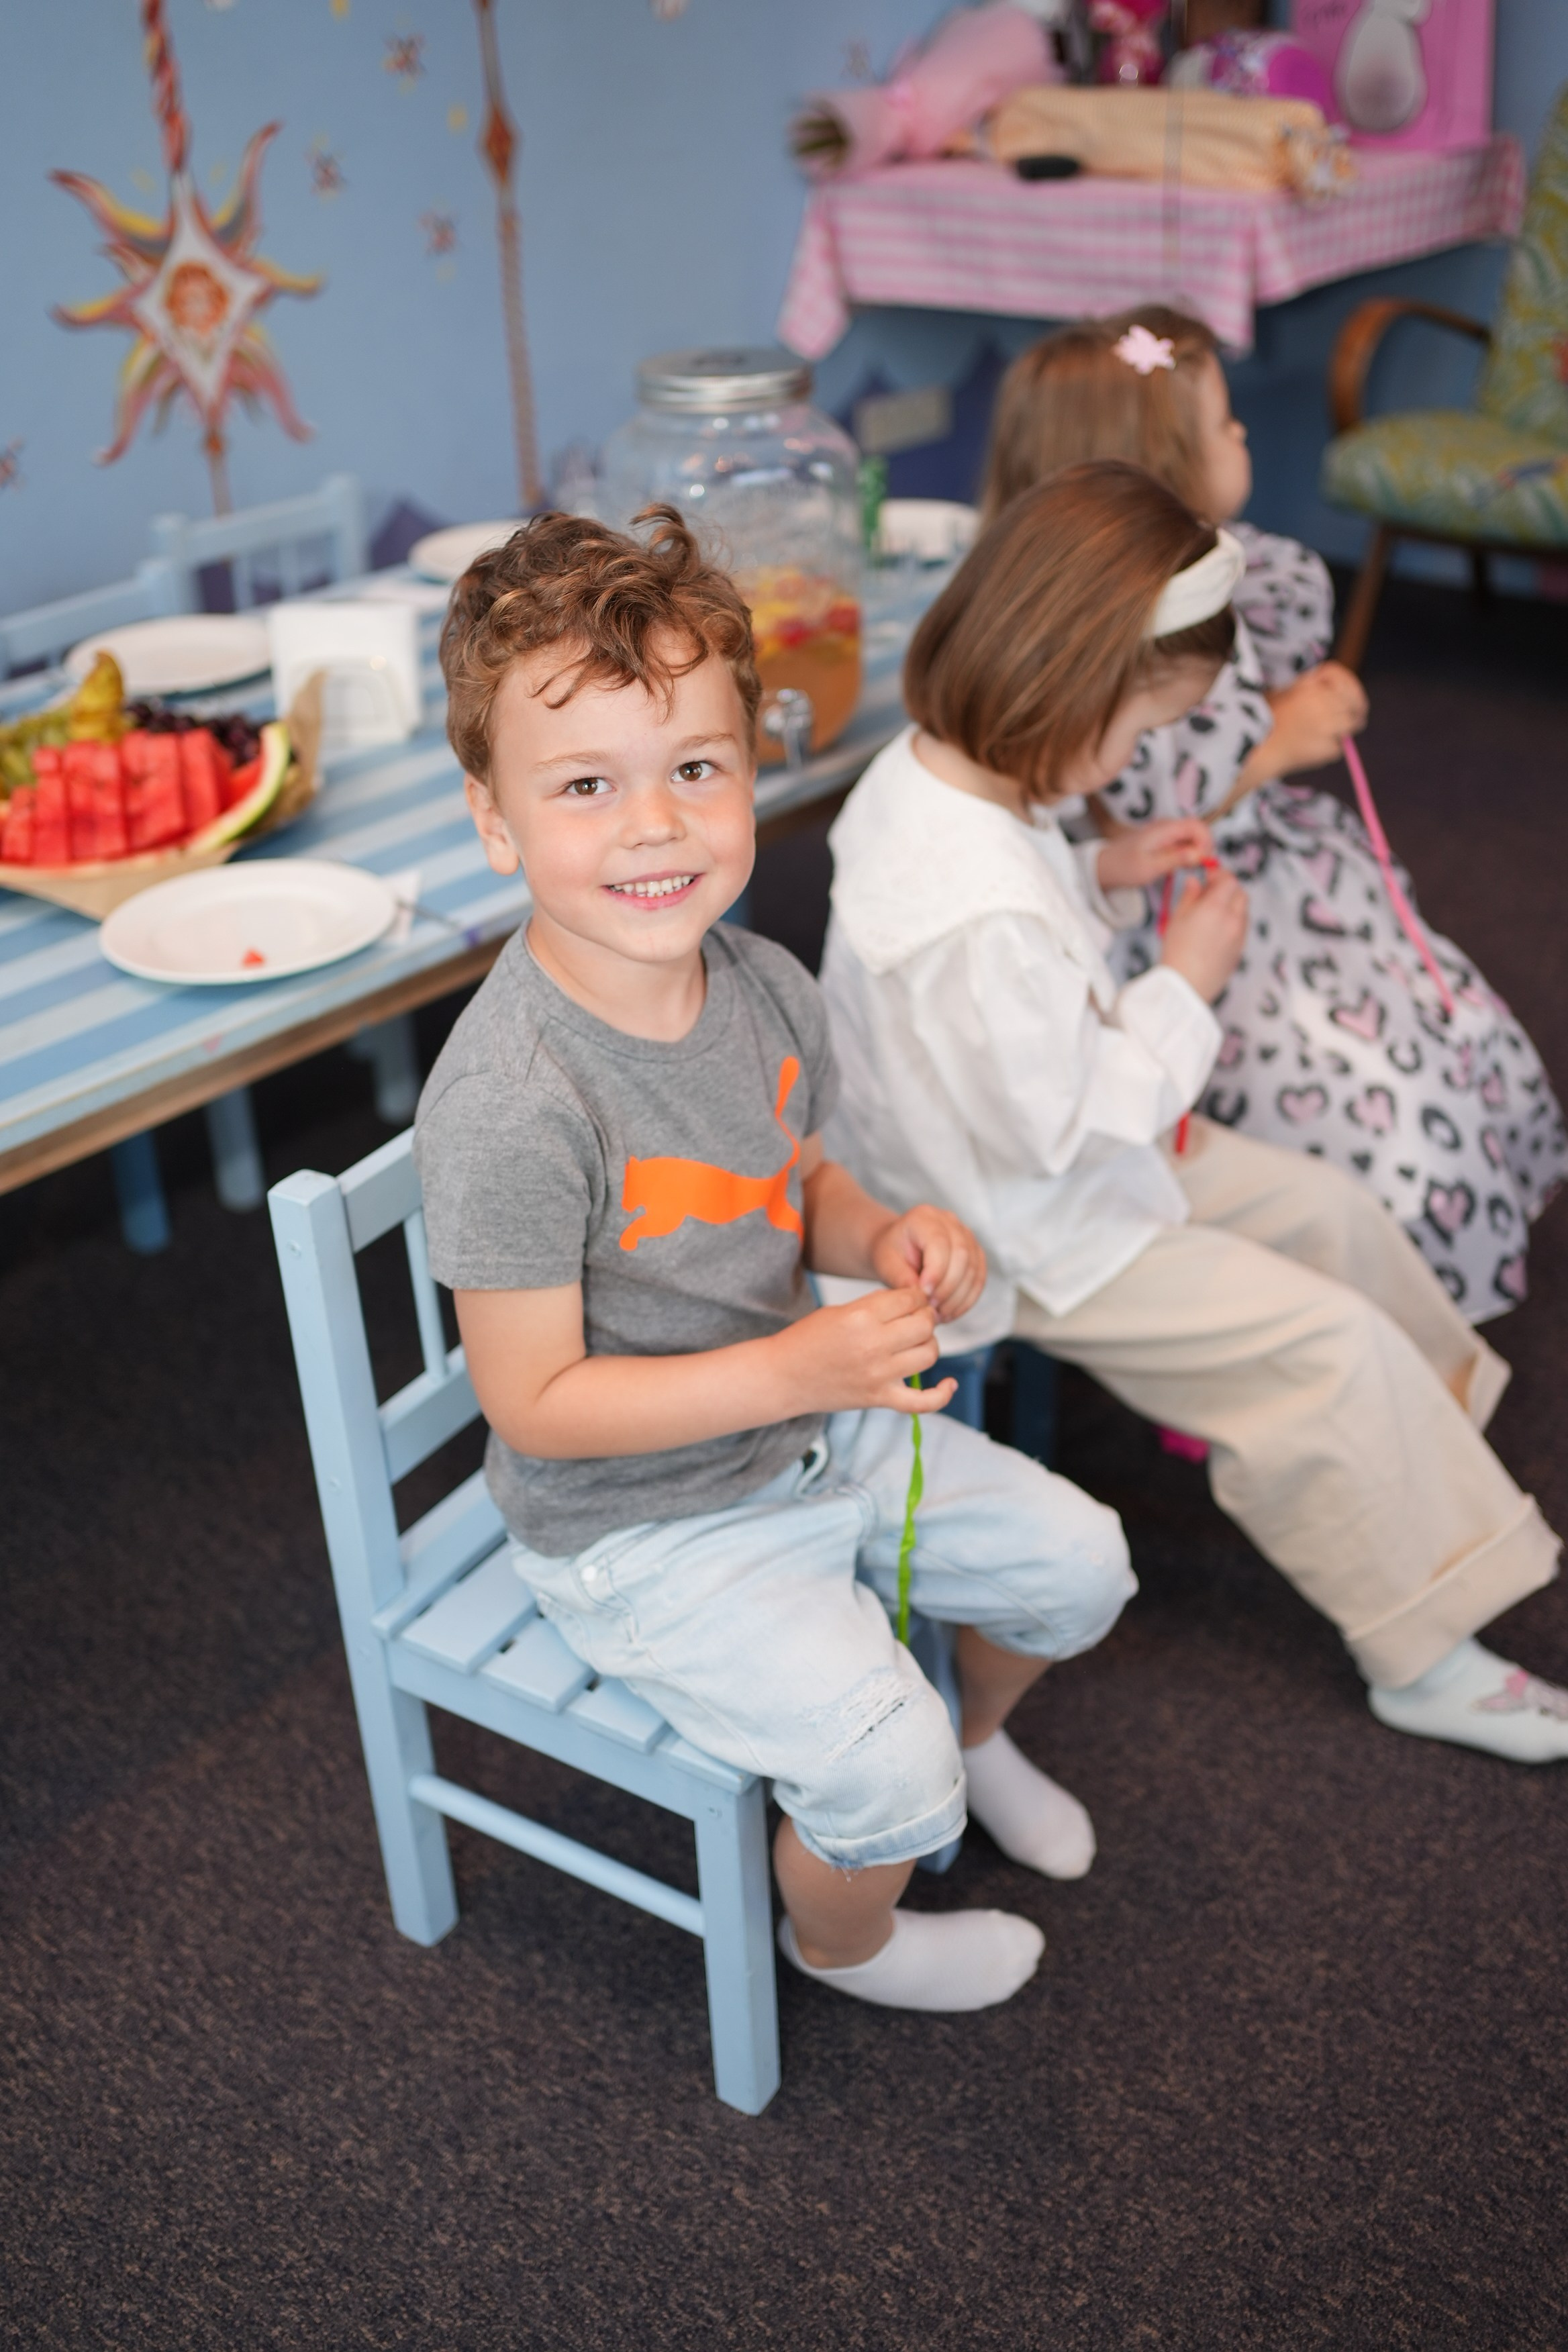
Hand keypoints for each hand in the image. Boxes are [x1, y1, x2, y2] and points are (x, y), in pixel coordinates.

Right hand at [774, 1287, 955, 1416]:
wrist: (783, 1376)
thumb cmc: (808, 1339)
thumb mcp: (840, 1310)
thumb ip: (876, 1305)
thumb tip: (912, 1303)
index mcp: (861, 1316)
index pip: (909, 1298)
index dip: (915, 1296)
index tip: (911, 1300)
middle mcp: (874, 1345)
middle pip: (924, 1324)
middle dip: (924, 1317)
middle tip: (914, 1318)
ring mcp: (879, 1375)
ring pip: (929, 1354)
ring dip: (928, 1344)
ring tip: (916, 1342)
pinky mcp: (879, 1398)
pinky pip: (923, 1402)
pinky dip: (942, 1395)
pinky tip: (949, 1384)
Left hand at [869, 1204, 986, 1324]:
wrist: (898, 1249)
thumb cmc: (891, 1254)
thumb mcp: (887, 1264)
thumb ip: (901, 1278)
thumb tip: (921, 1296)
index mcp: (925, 1218)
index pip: (939, 1243)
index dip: (935, 1271)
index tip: (924, 1294)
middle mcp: (950, 1222)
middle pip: (962, 1255)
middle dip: (948, 1287)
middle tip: (931, 1308)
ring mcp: (967, 1236)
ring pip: (974, 1269)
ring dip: (958, 1297)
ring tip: (939, 1315)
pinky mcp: (975, 1253)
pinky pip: (979, 1278)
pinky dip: (967, 1299)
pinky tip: (951, 1312)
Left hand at [1096, 816, 1215, 892]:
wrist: (1104, 866)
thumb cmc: (1122, 867)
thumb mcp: (1149, 867)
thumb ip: (1175, 859)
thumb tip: (1199, 855)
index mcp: (1164, 829)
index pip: (1198, 826)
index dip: (1207, 843)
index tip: (1204, 861)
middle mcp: (1167, 827)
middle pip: (1198, 831)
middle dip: (1204, 848)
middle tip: (1200, 868)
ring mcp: (1166, 833)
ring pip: (1192, 838)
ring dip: (1196, 852)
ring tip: (1189, 869)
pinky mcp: (1164, 841)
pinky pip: (1183, 844)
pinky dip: (1187, 854)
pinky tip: (1181, 867)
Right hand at [1160, 866, 1248, 1001]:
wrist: (1185, 986)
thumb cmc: (1177, 953)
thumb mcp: (1177, 918)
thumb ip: (1189, 896)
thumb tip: (1195, 882)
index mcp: (1217, 908)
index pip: (1229, 880)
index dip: (1219, 874)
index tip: (1208, 876)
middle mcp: (1233, 920)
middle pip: (1241, 893)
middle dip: (1228, 889)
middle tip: (1210, 892)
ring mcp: (1239, 936)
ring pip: (1243, 911)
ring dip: (1232, 905)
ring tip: (1210, 914)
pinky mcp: (1240, 950)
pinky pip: (1241, 929)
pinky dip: (1233, 922)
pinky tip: (1214, 931)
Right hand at [1263, 662, 1368, 777]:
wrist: (1255, 750)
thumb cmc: (1266, 722)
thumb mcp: (1286, 694)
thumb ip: (1313, 691)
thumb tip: (1342, 699)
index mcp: (1308, 684)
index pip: (1341, 677)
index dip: (1352, 688)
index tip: (1353, 698)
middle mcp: (1321, 700)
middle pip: (1354, 703)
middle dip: (1355, 713)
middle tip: (1353, 721)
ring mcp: (1326, 723)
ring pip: (1350, 726)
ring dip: (1341, 733)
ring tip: (1321, 738)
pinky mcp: (1327, 746)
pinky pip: (1337, 748)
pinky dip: (1328, 751)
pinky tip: (1310, 751)